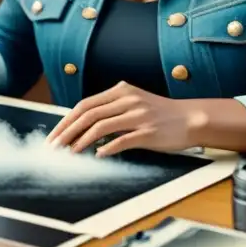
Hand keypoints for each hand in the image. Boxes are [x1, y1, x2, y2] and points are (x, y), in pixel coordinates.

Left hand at [45, 82, 204, 156]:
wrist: (191, 118)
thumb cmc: (161, 113)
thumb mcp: (135, 101)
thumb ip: (111, 107)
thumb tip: (84, 123)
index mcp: (121, 91)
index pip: (85, 105)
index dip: (66, 120)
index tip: (54, 135)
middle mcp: (128, 100)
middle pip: (88, 114)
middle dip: (67, 131)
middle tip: (55, 147)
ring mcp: (138, 116)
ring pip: (101, 127)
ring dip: (81, 141)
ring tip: (71, 153)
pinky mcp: (148, 132)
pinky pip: (122, 140)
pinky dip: (107, 148)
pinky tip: (98, 155)